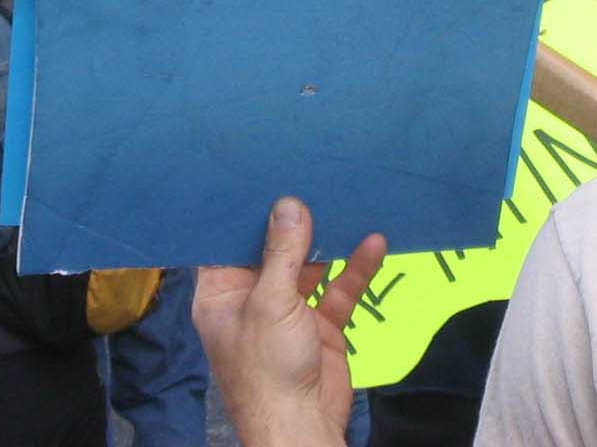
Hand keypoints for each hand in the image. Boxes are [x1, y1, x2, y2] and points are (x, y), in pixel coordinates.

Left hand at [193, 197, 386, 446]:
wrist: (301, 427)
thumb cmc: (268, 369)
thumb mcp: (270, 304)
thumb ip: (282, 253)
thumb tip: (289, 205)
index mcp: (222, 294)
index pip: (227, 243)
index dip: (244, 213)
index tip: (263, 176)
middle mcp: (252, 298)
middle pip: (273, 250)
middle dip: (294, 221)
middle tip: (311, 177)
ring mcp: (288, 311)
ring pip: (309, 265)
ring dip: (329, 240)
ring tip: (346, 199)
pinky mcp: (320, 324)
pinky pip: (338, 288)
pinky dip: (356, 267)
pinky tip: (374, 243)